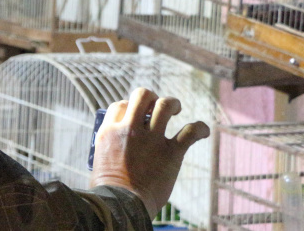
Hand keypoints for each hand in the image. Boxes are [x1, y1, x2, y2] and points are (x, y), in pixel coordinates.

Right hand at [90, 87, 209, 217]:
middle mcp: (130, 129)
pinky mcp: (171, 153)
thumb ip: (112, 146)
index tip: (135, 115)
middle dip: (151, 97)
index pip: (119, 105)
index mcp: (109, 131)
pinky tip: (202, 130)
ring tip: (176, 109)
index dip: (129, 106)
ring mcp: (151, 140)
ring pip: (165, 105)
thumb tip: (122, 143)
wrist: (122, 206)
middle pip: (142, 96)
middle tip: (156, 106)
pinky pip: (190, 132)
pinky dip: (199, 128)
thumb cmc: (110, 190)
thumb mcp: (100, 159)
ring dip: (172, 103)